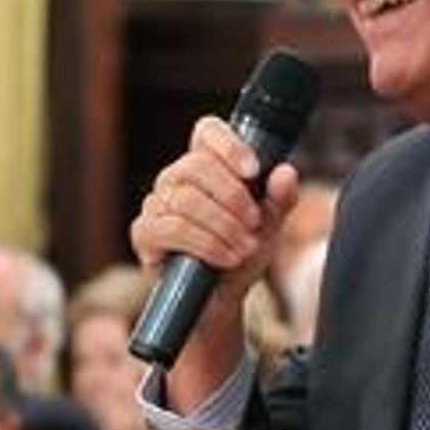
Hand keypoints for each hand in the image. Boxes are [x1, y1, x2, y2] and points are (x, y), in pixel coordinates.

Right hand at [130, 116, 300, 285]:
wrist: (223, 297)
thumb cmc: (241, 252)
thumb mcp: (269, 226)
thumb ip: (280, 199)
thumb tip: (285, 172)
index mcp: (206, 166)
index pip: (207, 132)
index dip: (228, 145)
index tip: (254, 171)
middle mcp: (176, 178)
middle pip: (196, 166)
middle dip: (233, 197)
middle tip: (255, 223)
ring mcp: (156, 204)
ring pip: (187, 200)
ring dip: (224, 226)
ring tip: (246, 248)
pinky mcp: (145, 233)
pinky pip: (172, 228)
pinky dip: (207, 244)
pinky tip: (227, 257)